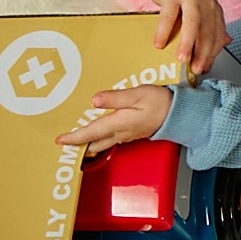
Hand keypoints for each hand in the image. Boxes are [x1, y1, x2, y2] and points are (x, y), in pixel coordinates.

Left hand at [57, 85, 172, 154]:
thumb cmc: (161, 103)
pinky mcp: (132, 133)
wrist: (181, 115)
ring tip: (76, 142)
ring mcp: (127, 135)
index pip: (91, 133)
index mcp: (119, 123)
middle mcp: (120, 133)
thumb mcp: (138, 95)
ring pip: (102, 143)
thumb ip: (115, 98)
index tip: (59, 140)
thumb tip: (95, 100)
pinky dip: (99, 140)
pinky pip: (110, 140)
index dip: (74, 137)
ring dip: (88, 144)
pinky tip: (97, 137)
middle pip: (94, 143)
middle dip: (78, 145)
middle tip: (64, 144)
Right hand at [147, 0, 226, 76]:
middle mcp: (206, 3)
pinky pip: (168, 15)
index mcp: (214, 11)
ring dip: (188, 43)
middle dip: (203, 53)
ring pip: (192, 23)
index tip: (205, 68)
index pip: (217, 36)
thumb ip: (210, 30)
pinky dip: (164, 31)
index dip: (212, 54)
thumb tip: (220, 49)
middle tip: (196, 69)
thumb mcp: (201, 13)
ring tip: (182, 59)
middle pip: (208, 31)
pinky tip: (159, 44)